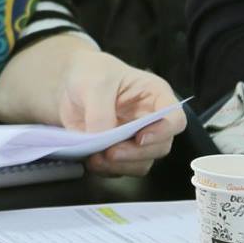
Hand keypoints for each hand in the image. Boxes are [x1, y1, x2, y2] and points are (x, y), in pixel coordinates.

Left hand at [53, 50, 184, 175]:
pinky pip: (121, 169)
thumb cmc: (91, 73)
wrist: (69, 83)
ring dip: (121, 166)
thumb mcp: (95, 83)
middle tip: (111, 153)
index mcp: (156, 96)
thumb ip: (100, 111)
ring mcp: (135, 138)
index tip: (140, 138)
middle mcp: (151, 120)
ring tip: (97, 158)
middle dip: (136, 154)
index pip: (175, 119)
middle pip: (160, 146)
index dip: (163, 131)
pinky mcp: (119, 151)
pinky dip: (108, 169)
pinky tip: (92, 160)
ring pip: (142, 162)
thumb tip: (101, 138)